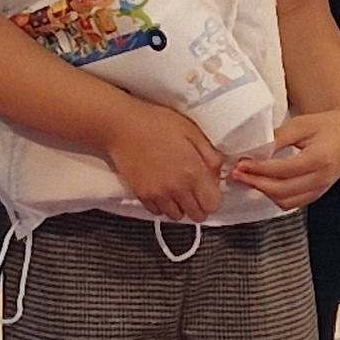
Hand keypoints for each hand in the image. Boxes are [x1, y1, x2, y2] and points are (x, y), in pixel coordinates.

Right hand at [103, 104, 225, 223]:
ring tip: (175, 189)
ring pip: (177, 216)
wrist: (122, 126)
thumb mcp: (191, 131)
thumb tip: (218, 173)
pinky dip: (162, 205)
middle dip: (199, 205)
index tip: (208, 186)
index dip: (213, 197)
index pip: (214, 205)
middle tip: (193, 188)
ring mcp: (158, 194)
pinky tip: (160, 188)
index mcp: (194, 172)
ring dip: (180, 206)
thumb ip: (210, 154)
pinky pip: (157, 212)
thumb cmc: (158, 123)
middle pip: (197, 216)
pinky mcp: (142, 195)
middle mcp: (177, 188)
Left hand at [224, 106, 339, 211]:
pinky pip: (294, 204)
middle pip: (283, 190)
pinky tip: (262, 186)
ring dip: (263, 193)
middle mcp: (322, 178)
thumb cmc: (325, 125)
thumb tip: (253, 151)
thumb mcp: (301, 125)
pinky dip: (275, 198)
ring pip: (287, 201)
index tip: (240, 164)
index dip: (259, 169)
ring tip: (246, 180)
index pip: (283, 170)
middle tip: (236, 174)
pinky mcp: (318, 194)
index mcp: (319, 158)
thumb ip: (278, 138)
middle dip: (256, 183)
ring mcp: (321, 189)